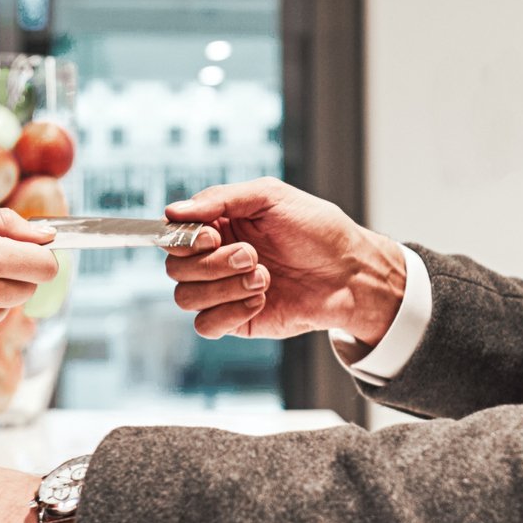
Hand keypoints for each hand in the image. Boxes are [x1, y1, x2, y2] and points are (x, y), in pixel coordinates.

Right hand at [162, 177, 406, 343]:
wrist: (350, 274)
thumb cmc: (318, 230)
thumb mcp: (271, 197)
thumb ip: (220, 198)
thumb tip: (172, 210)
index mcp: (220, 225)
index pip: (174, 234)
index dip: (185, 237)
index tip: (214, 234)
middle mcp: (216, 258)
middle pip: (175, 268)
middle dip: (212, 263)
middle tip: (252, 255)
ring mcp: (224, 292)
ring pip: (185, 297)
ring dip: (224, 287)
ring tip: (265, 277)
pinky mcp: (236, 321)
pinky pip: (205, 325)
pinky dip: (230, 312)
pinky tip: (261, 299)